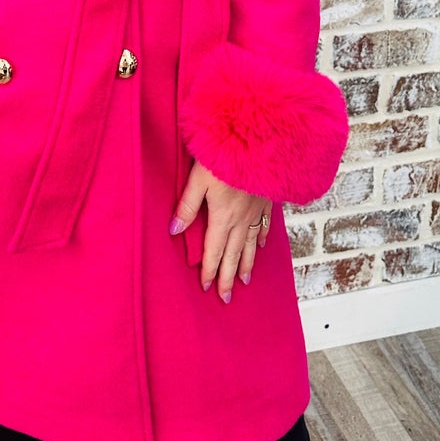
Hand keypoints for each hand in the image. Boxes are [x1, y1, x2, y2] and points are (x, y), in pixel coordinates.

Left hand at [170, 161, 271, 303]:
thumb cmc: (224, 157)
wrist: (258, 142)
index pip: (214, 251)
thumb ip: (186, 206)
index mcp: (222, 217)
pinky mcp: (266, 200)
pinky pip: (265, 225)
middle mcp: (241, 219)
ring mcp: (256, 211)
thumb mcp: (198, 179)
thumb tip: (173, 231)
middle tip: (226, 298)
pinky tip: (263, 245)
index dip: (210, 271)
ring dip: (246, 263)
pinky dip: (262, 238)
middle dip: (228, 276)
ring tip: (244, 280)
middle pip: (233, 254)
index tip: (208, 288)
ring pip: (251, 244)